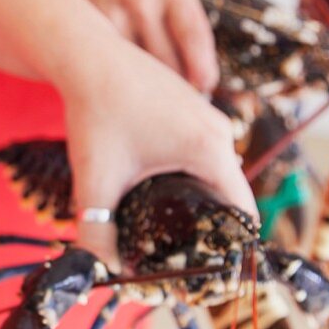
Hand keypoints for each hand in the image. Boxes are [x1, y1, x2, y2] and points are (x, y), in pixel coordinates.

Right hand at [40, 0, 217, 91]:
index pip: (193, 33)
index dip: (203, 65)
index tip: (207, 83)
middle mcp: (142, 1)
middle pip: (167, 59)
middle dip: (179, 84)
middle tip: (186, 95)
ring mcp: (112, 15)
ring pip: (137, 64)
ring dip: (148, 81)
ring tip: (154, 91)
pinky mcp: (87, 23)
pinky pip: (109, 55)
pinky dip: (118, 68)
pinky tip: (123, 76)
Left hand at [60, 42, 256, 272]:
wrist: (87, 56)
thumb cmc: (95, 112)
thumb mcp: (95, 180)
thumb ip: (97, 232)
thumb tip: (103, 271)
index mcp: (209, 150)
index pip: (242, 211)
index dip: (231, 246)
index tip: (213, 272)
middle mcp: (218, 132)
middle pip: (227, 194)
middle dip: (208, 228)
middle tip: (184, 258)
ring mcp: (207, 117)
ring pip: (212, 173)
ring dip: (197, 200)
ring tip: (172, 232)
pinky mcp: (190, 109)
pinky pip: (200, 153)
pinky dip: (187, 176)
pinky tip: (161, 195)